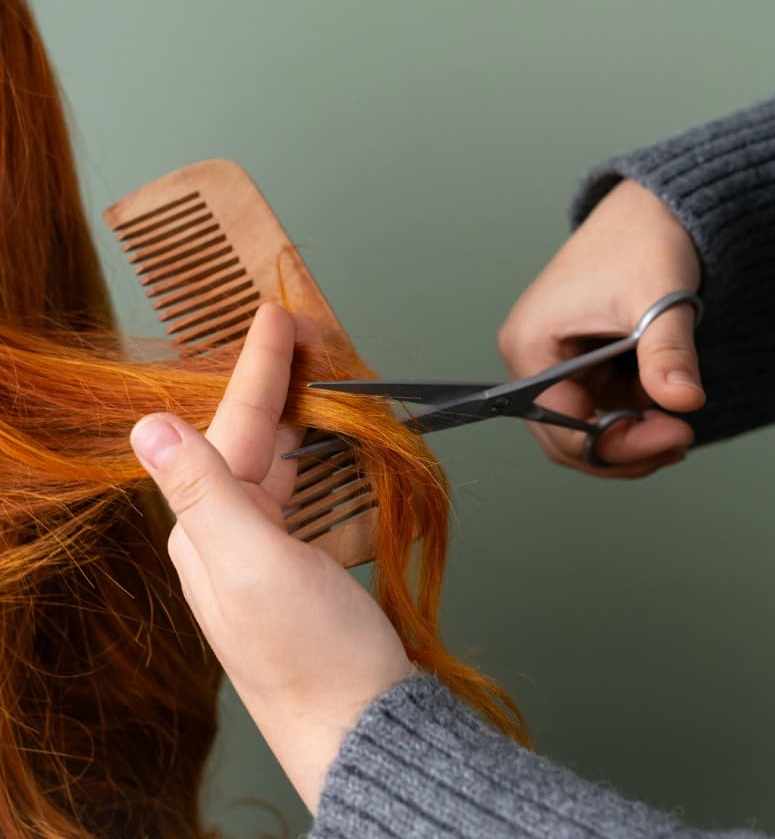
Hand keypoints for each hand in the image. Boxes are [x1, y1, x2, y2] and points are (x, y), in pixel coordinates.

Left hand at [129, 302, 413, 812]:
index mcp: (206, 531)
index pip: (232, 428)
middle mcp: (223, 539)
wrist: (360, 727)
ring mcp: (258, 556)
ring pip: (271, 462)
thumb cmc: (313, 653)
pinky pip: (293, 490)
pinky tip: (317, 441)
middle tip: (304, 331)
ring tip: (314, 371)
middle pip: (248, 439)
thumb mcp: (255, 565)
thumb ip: (205, 491)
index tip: (275, 315)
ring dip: (292, 414)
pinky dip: (308, 454)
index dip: (257, 368)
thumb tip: (147, 425)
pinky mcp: (293, 569)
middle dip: (276, 382)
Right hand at [498, 178, 705, 477]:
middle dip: (624, 448)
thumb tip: (684, 400)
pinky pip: (601, 408)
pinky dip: (635, 414)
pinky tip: (666, 399)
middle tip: (678, 439)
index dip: (615, 445)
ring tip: (678, 417)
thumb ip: (667, 352)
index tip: (674, 435)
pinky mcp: (578, 363)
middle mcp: (531, 359)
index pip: (560, 426)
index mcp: (530, 344)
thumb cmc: (641, 241)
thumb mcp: (658, 298)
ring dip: (633, 433)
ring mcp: (552, 363)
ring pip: (586, 429)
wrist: (652, 210)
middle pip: (565, 438)